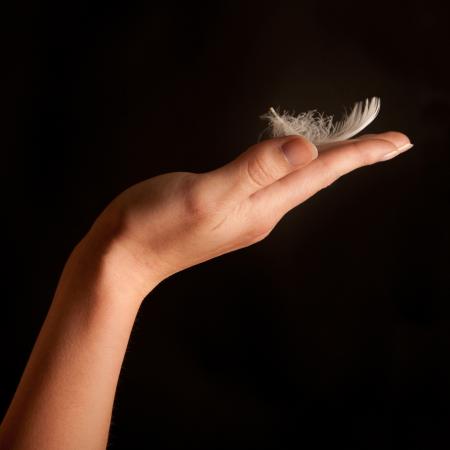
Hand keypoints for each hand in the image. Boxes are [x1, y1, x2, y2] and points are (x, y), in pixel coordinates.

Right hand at [90, 132, 411, 295]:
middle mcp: (260, 213)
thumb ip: (254, 170)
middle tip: (383, 143)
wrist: (122, 259)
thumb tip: (304, 149)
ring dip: (324, 162)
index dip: (360, 154)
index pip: (321, 172)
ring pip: (295, 182)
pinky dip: (290, 167)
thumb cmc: (155, 225)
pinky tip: (290, 162)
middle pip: (316, 179)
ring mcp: (243, 214)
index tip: (398, 143)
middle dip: (351, 158)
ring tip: (348, 150)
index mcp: (262, 206)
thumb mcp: (206, 193)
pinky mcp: (224, 210)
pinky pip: (271, 184)